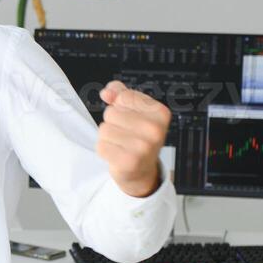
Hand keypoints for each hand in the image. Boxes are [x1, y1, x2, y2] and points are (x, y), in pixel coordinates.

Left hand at [96, 80, 170, 197]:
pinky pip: (101, 146)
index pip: (124, 97)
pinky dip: (104, 150)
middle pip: (111, 113)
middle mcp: (156, 130)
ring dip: (107, 137)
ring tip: (121, 144)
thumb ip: (120, 93)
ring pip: (104, 129)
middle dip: (112, 123)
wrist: (141, 170)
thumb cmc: (138, 136)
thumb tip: (107, 92)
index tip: (132, 119)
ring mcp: (144, 148)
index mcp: (161, 113)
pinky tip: (117, 154)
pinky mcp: (129, 162)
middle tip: (126, 134)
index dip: (121, 106)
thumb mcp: (135, 111)